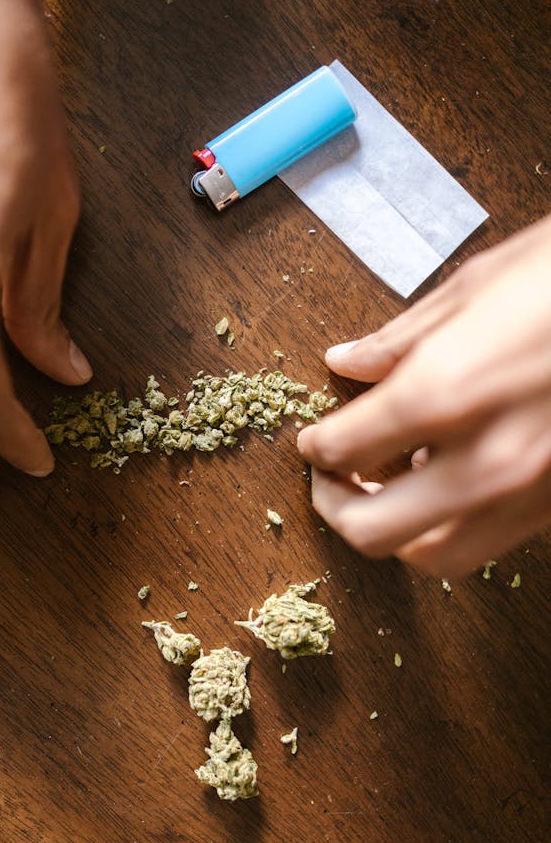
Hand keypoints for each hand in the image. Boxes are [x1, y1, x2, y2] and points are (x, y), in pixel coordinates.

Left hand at [297, 215, 550, 576]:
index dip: (317, 446)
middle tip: (330, 480)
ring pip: (433, 557)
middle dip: (336, 508)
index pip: (345, 447)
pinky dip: (449, 525)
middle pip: (373, 531)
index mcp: (446, 393)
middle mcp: (483, 460)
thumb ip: (402, 338)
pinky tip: (447, 484)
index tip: (314, 440)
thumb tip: (347, 361)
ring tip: (383, 491)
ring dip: (394, 532)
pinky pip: (487, 540)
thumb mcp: (479, 285)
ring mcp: (527, 492)